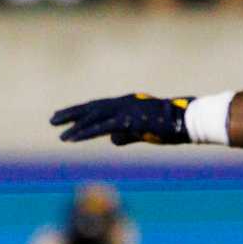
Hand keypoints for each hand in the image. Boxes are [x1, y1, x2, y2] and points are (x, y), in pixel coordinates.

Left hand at [51, 94, 192, 145]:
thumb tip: (113, 140)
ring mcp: (126, 110)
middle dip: (71, 114)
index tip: (66, 117)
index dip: (82, 112)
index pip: (99, 107)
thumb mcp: (144, 130)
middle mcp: (124, 103)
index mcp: (128, 103)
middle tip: (52, 120)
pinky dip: (84, 133)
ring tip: (60, 134)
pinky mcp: (128, 120)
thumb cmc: (172, 125)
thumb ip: (128, 134)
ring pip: (93, 117)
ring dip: (74, 125)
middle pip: (91, 108)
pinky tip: (71, 138)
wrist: (189, 121)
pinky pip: (101, 128)